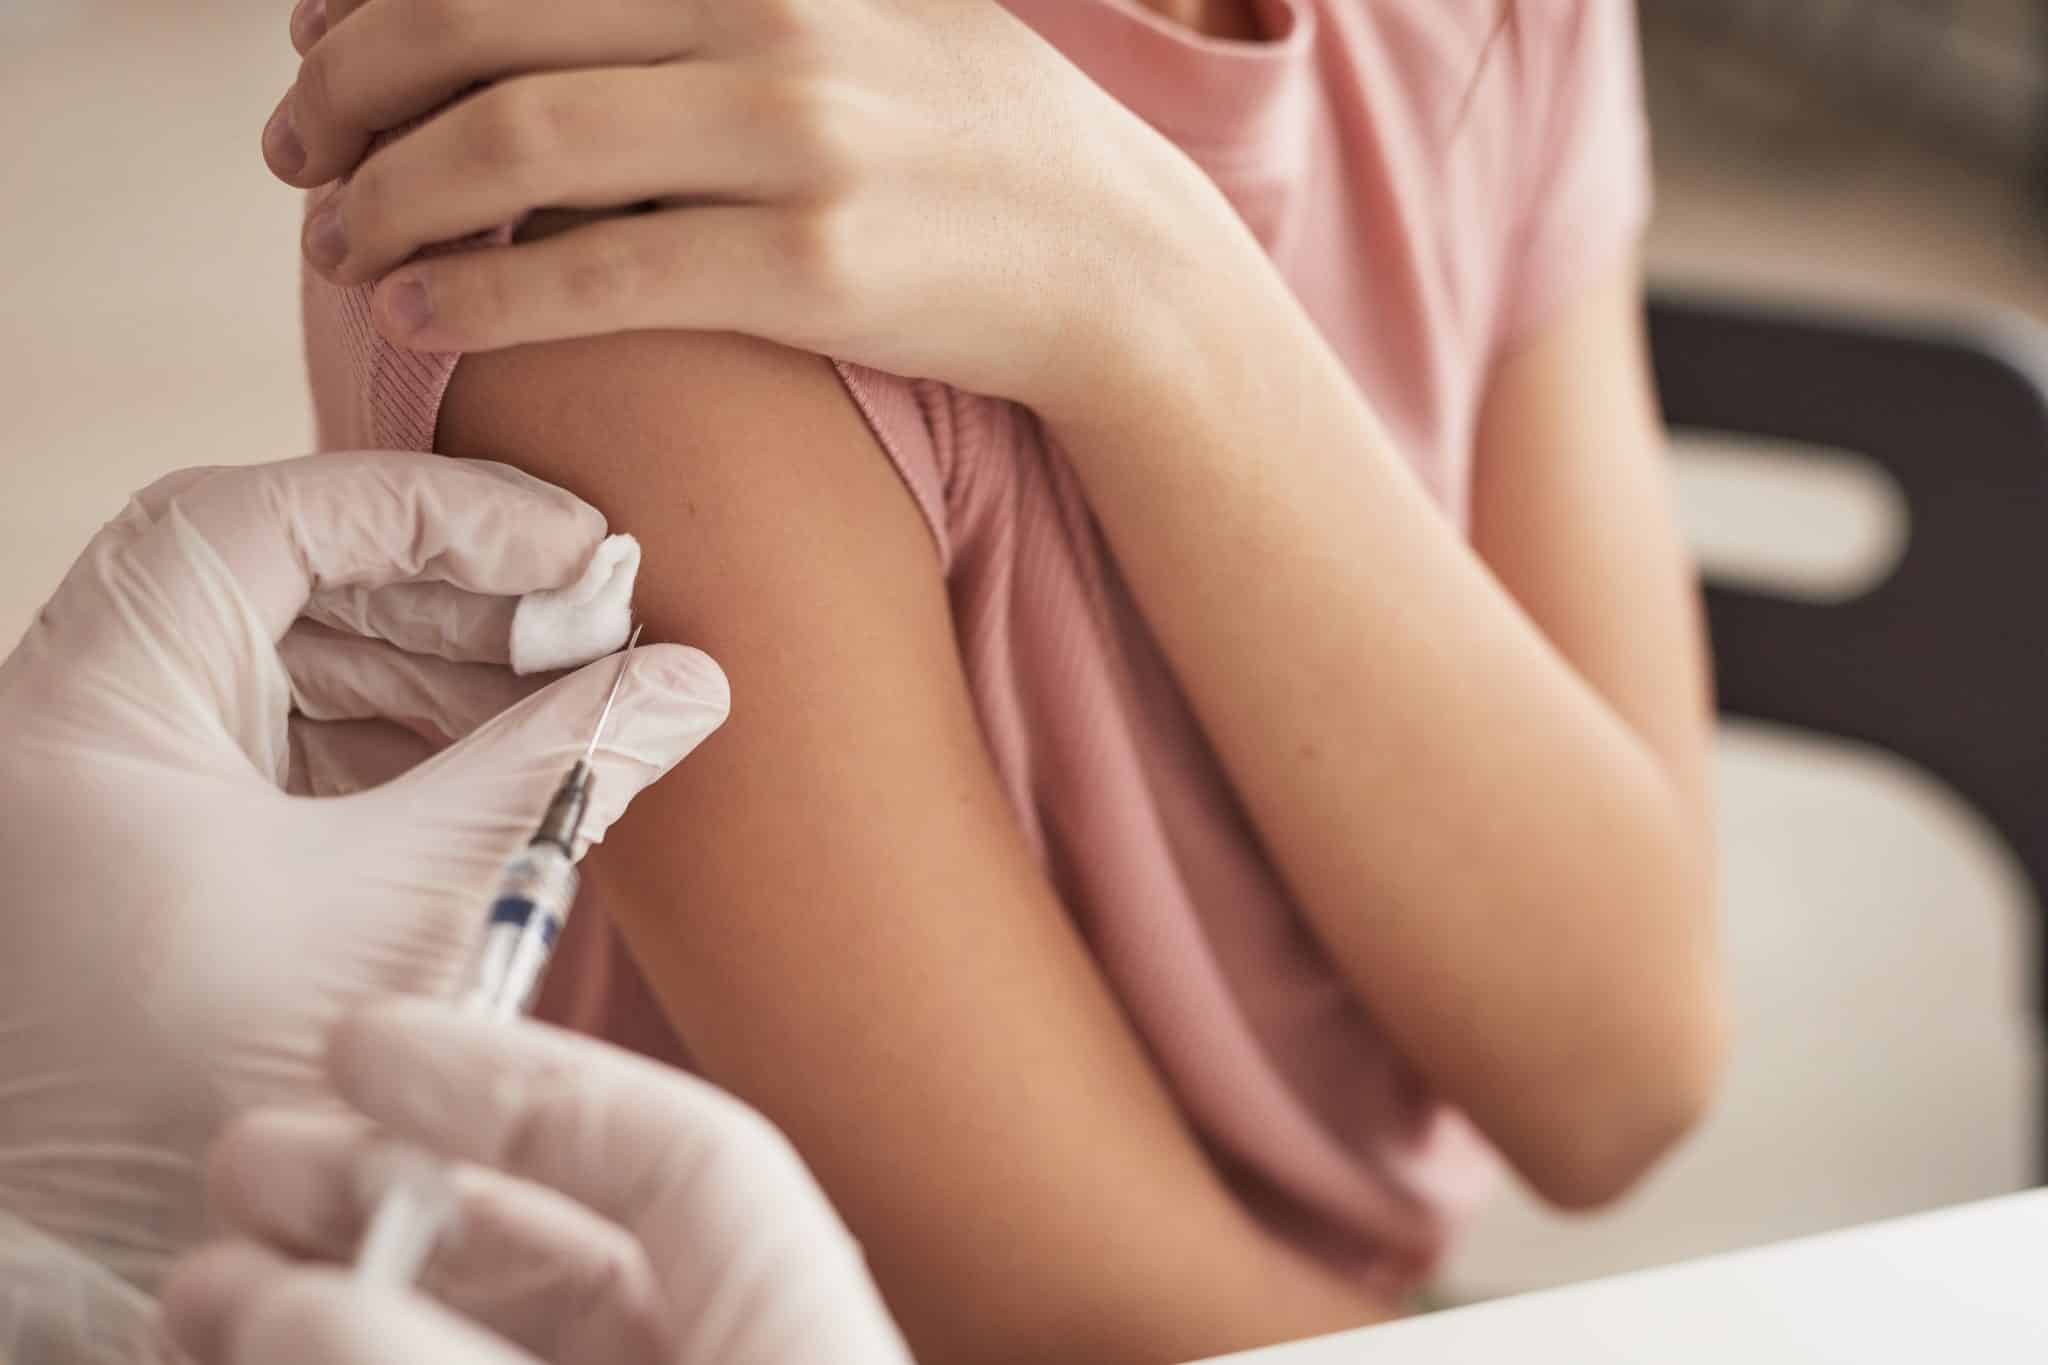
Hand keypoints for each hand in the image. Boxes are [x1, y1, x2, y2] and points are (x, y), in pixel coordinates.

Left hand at [0, 453, 727, 1298]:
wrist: (104, 1263)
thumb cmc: (211, 1098)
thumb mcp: (412, 908)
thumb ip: (558, 772)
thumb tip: (689, 684)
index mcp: (90, 712)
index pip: (259, 520)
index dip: (431, 510)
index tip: (570, 544)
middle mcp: (80, 728)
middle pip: (281, 581)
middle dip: (455, 597)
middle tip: (596, 624)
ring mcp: (115, 787)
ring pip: (289, 661)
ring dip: (439, 669)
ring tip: (570, 696)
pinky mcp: (162, 845)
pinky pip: (286, 744)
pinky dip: (399, 742)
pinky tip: (501, 760)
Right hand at [160, 1000, 912, 1364]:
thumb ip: (459, 1363)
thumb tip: (296, 1301)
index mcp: (803, 1321)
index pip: (687, 1151)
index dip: (526, 1078)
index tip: (368, 1039)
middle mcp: (733, 1352)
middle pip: (565, 1242)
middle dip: (392, 1194)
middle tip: (251, 1162)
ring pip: (498, 1333)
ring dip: (348, 1296)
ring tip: (203, 1289)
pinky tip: (261, 1353)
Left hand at [263, 0, 1210, 415]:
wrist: (1110, 259)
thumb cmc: (964, 137)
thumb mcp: (849, 8)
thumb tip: (550, 19)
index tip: (311, 46)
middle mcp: (762, 14)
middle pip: (474, 20)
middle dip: (345, 89)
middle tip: (295, 155)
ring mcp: (791, 137)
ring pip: (512, 141)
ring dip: (385, 197)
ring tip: (335, 247)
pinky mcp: (807, 267)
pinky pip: (593, 272)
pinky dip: (474, 291)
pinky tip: (410, 314)